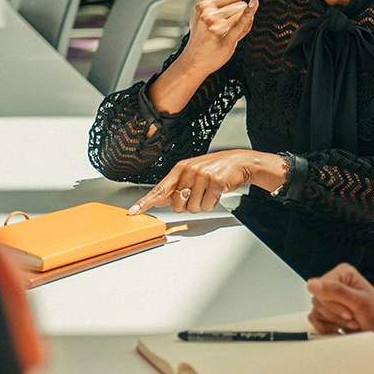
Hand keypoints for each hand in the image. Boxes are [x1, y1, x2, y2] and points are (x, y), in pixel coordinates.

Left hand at [126, 150, 286, 214]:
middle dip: (188, 205)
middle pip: (177, 205)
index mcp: (180, 168)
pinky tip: (217, 193)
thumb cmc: (215, 169)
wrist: (239, 162)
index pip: (159, 188)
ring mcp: (202, 175)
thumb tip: (158, 199)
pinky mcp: (215, 182)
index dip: (145, 202)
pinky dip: (213, 203)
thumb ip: (175, 187)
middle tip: (198, 195)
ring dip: (202, 205)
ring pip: (193, 207)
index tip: (133, 211)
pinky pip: (208, 205)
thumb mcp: (192, 174)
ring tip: (209, 192)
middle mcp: (189, 171)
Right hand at [181, 0, 259, 77]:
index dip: (235, 6)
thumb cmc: (200, 35)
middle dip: (239, 16)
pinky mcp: (225, 39)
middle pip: (240, 5)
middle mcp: (208, 14)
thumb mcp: (200, 9)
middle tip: (226, 28)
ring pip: (243, 15)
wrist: (194, 62)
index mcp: (203, 5)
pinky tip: (254, 3)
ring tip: (229, 34)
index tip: (226, 16)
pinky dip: (249, 13)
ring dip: (244, 25)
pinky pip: (240, 23)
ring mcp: (216, 27)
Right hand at [307, 263, 373, 340]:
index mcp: (342, 273)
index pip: (322, 288)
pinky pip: (315, 320)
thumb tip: (312, 284)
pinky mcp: (325, 310)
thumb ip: (336, 291)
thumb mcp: (358, 301)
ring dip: (334, 322)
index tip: (349, 312)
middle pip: (318, 301)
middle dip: (336, 314)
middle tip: (352, 316)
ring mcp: (328, 297)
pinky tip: (340, 325)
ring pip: (316, 311)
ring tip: (350, 320)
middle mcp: (333, 283)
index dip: (334, 304)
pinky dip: (328, 327)